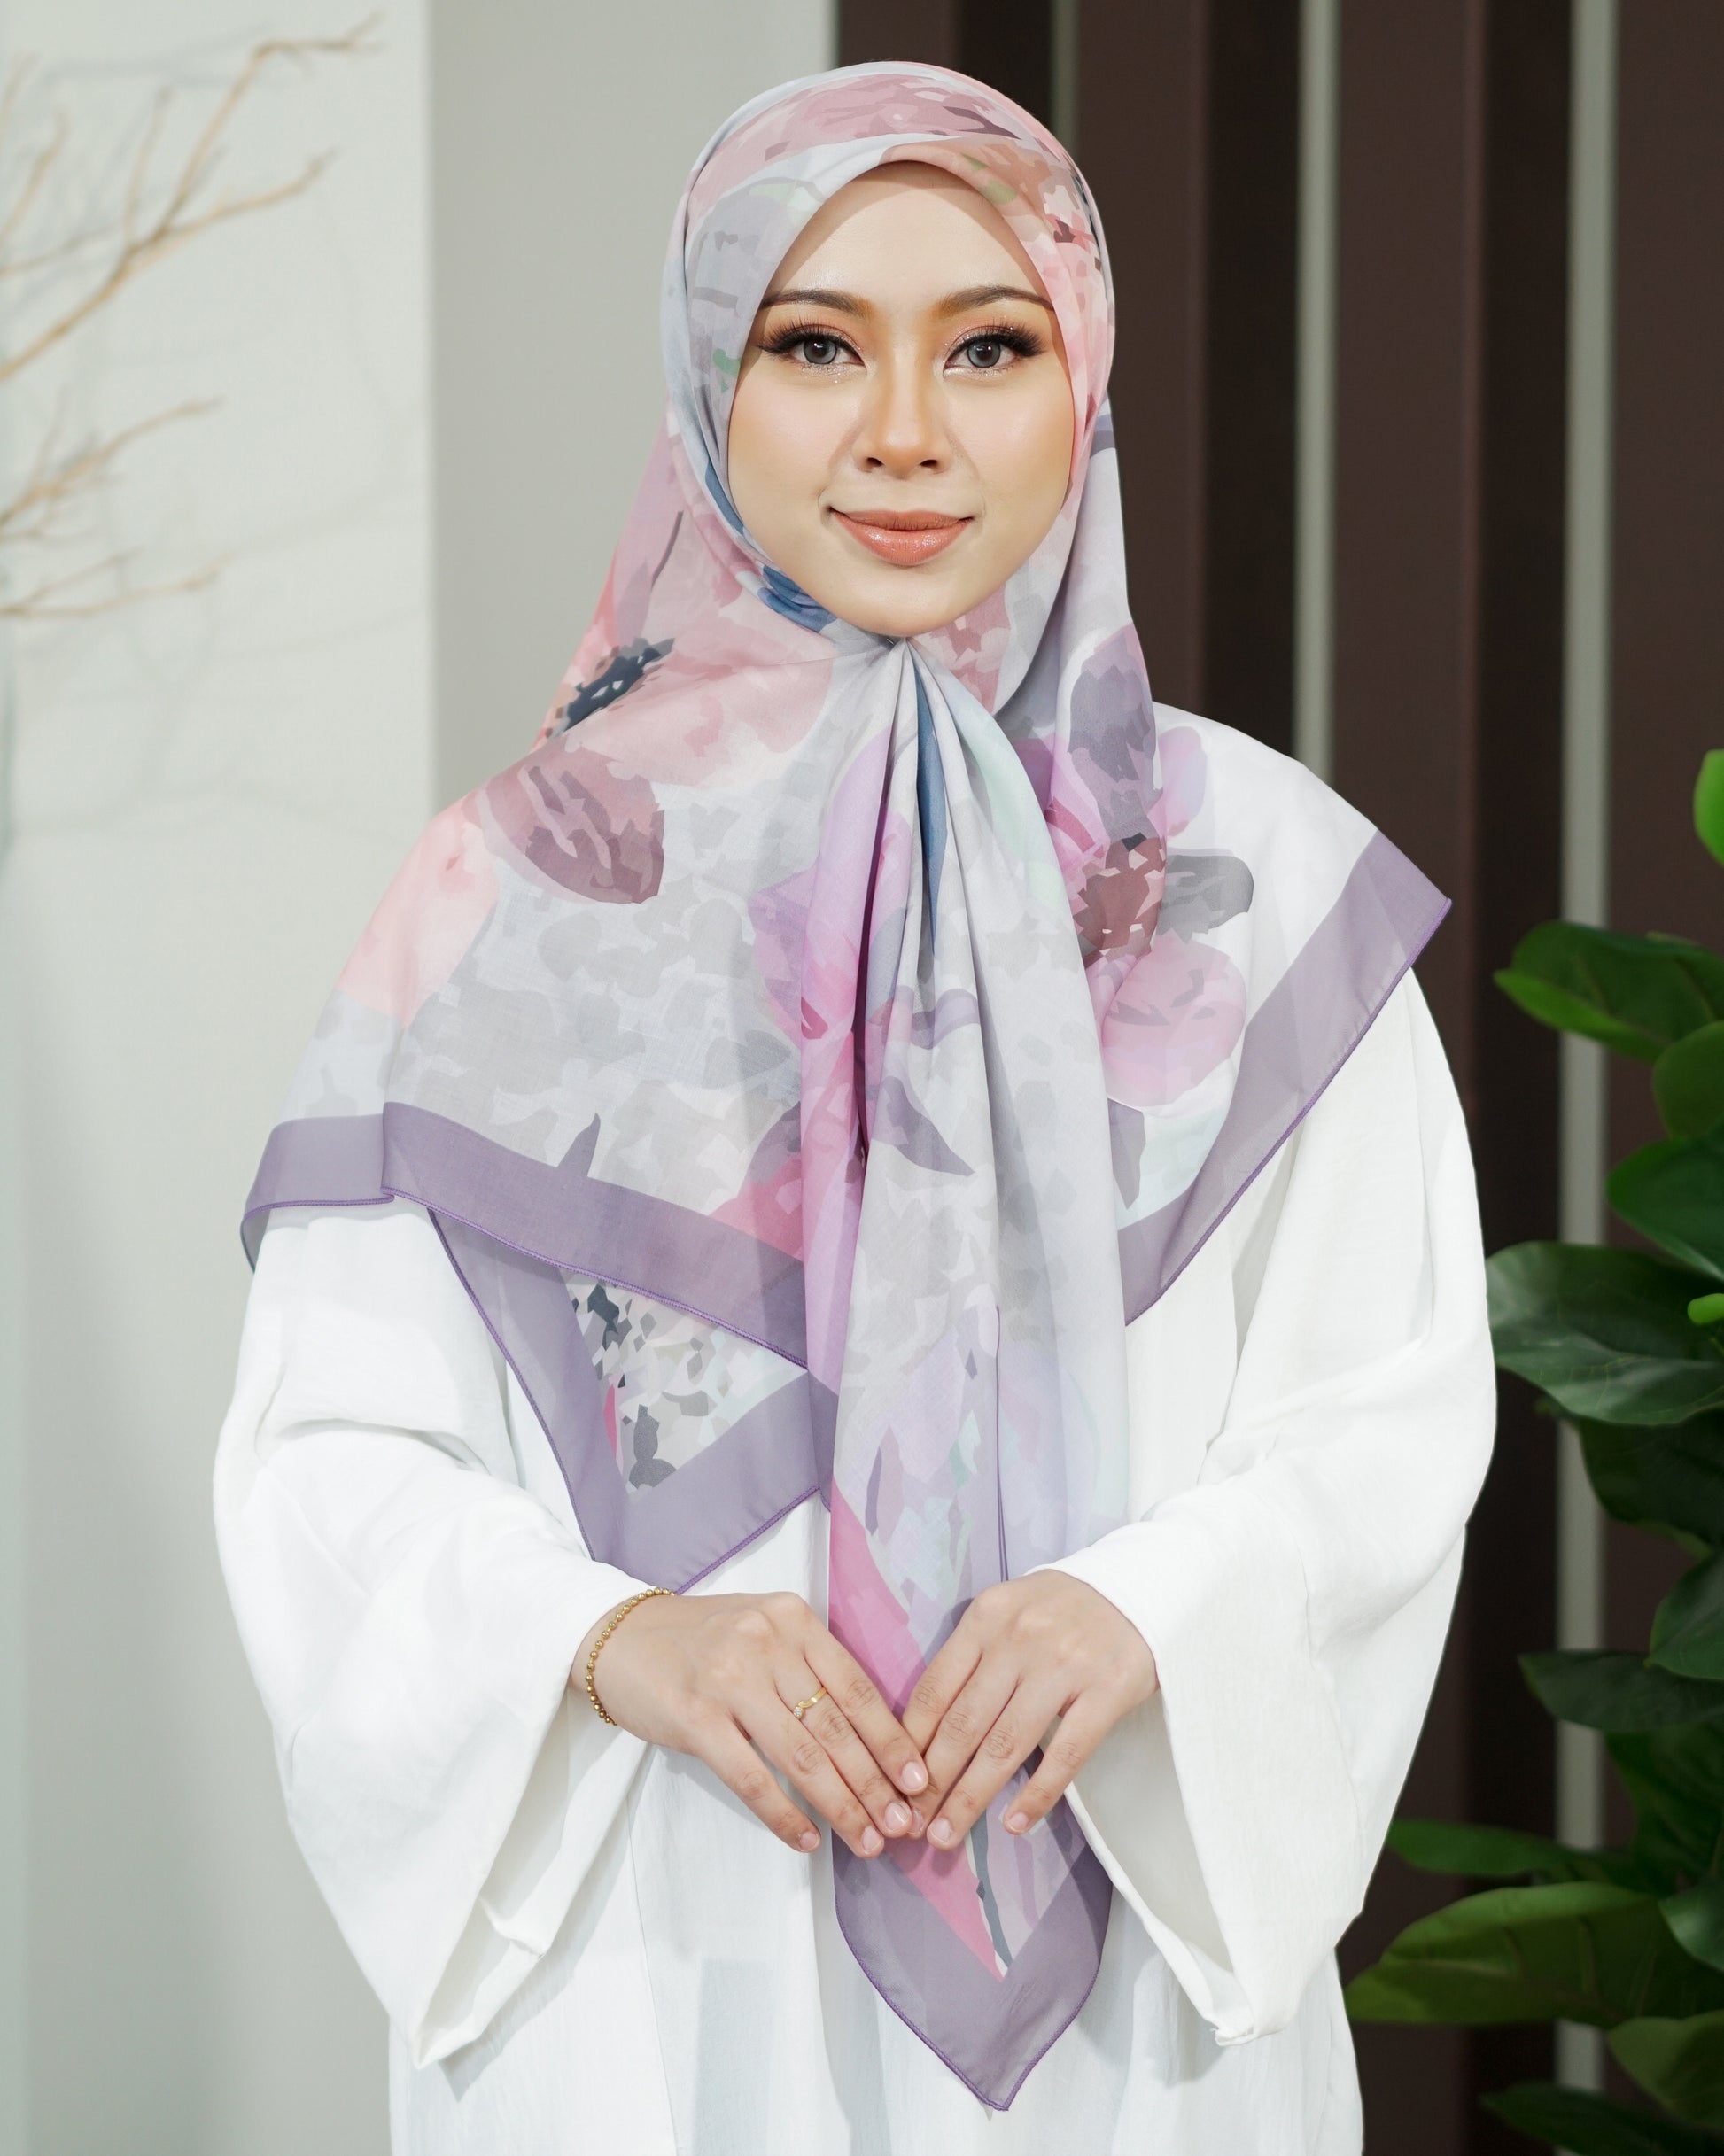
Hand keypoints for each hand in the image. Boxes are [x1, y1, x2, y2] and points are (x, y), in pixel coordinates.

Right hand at [575, 1590, 928, 1860]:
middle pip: (836, 1727)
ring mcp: (730, 1681)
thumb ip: (811, 1666)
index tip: (920, 1780)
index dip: (892, 1739)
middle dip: (875, 1783)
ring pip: (802, 1756)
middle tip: (902, 1825)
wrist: (623, 1637)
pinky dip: (784, 1814)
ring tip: (867, 1840)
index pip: (857, 1687)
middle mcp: (767, 1644)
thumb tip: (873, 1739)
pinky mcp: (695, 1718)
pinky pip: (752, 1778)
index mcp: (793, 1620)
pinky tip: (808, 1839)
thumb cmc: (705, 1640)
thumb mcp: (765, 1630)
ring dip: (840, 1805)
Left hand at [903, 1572, 1157, 1848]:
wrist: (1143, 1586)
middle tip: (911, 1825)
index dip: (909, 1743)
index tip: (894, 1783)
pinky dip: (1036, 1795)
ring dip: (970, 1798)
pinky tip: (1014, 1825)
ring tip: (946, 1836)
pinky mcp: (1107, 1691)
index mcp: (987, 1617)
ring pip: (1006, 1746)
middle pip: (963, 1724)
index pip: (935, 1689)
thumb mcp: (1009, 1610)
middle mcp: (1020, 1639)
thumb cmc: (1063, 1607)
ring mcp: (1065, 1666)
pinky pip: (1065, 1754)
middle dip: (932, 1783)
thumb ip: (972, 1655)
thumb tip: (924, 1728)